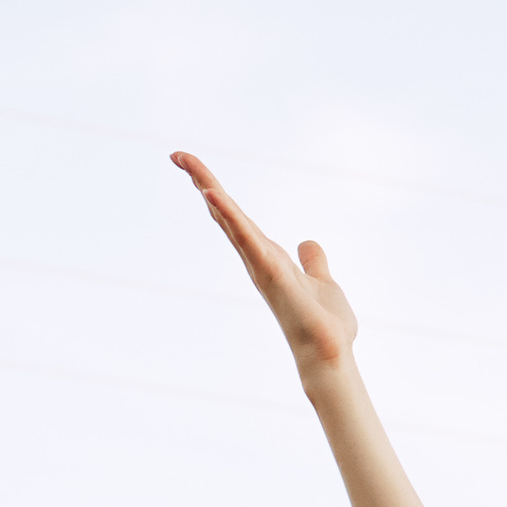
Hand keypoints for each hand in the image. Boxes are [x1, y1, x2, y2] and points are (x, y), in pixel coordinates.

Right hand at [174, 155, 357, 382]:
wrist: (329, 353)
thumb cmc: (325, 327)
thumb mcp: (322, 283)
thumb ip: (313, 262)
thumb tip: (308, 243)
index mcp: (268, 258)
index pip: (238, 220)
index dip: (218, 195)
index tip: (197, 171)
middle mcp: (257, 259)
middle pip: (224, 214)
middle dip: (202, 181)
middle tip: (177, 153)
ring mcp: (260, 265)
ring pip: (229, 219)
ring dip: (208, 187)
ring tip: (186, 161)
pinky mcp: (269, 271)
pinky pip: (245, 237)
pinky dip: (228, 215)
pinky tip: (211, 193)